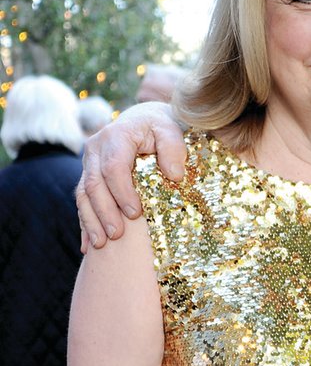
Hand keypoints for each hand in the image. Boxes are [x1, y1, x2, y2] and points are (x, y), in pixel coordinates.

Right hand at [77, 103, 186, 250]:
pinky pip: (82, 201)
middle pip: (94, 184)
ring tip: (101, 245)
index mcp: (115, 136)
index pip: (114, 167)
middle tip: (116, 235)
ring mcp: (88, 163)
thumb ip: (173, 148)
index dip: (122, 192)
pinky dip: (85, 223)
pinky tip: (88, 246)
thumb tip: (174, 175)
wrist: (144, 120)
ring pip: (83, 194)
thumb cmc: (161, 127)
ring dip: (91, 221)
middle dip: (104, 211)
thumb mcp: (172, 130)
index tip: (135, 213)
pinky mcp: (88, 176)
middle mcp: (95, 148)